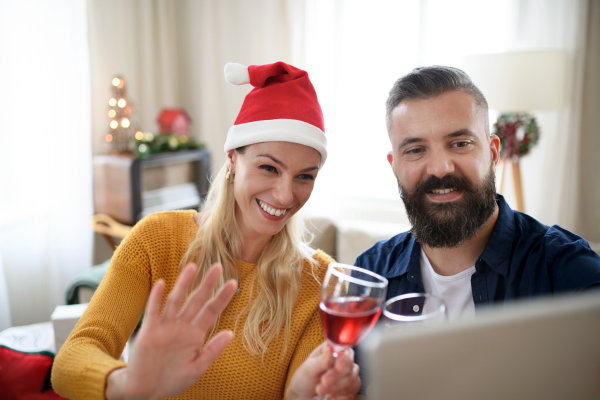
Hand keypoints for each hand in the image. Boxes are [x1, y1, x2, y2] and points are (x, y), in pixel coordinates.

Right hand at [106, 263, 236, 399]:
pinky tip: (162, 283)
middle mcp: (181, 327)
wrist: (146, 392)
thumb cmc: (172, 380)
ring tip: (192, 267)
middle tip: (218, 266)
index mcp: (195, 335)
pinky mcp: (149, 333)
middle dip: (207, 284)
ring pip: (175, 301)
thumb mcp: (197, 369)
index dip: (221, 298)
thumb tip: (231, 333)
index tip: (233, 283)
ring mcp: (165, 328)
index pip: (211, 312)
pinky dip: (156, 297)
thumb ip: (212, 350)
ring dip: (183, 284)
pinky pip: (153, 312)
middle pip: (196, 301)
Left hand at [286, 342, 360, 399]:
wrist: (304, 395)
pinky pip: (354, 389)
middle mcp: (342, 360)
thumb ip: (321, 360)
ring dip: (337, 387)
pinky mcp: (351, 386)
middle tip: (323, 382)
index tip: (338, 367)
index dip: (344, 358)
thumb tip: (330, 348)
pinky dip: (342, 394)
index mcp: (332, 350)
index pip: (345, 350)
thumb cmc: (305, 378)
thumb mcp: (309, 369)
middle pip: (350, 366)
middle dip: (336, 376)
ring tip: (321, 390)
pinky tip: (330, 396)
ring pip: (353, 379)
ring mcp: (348, 373)